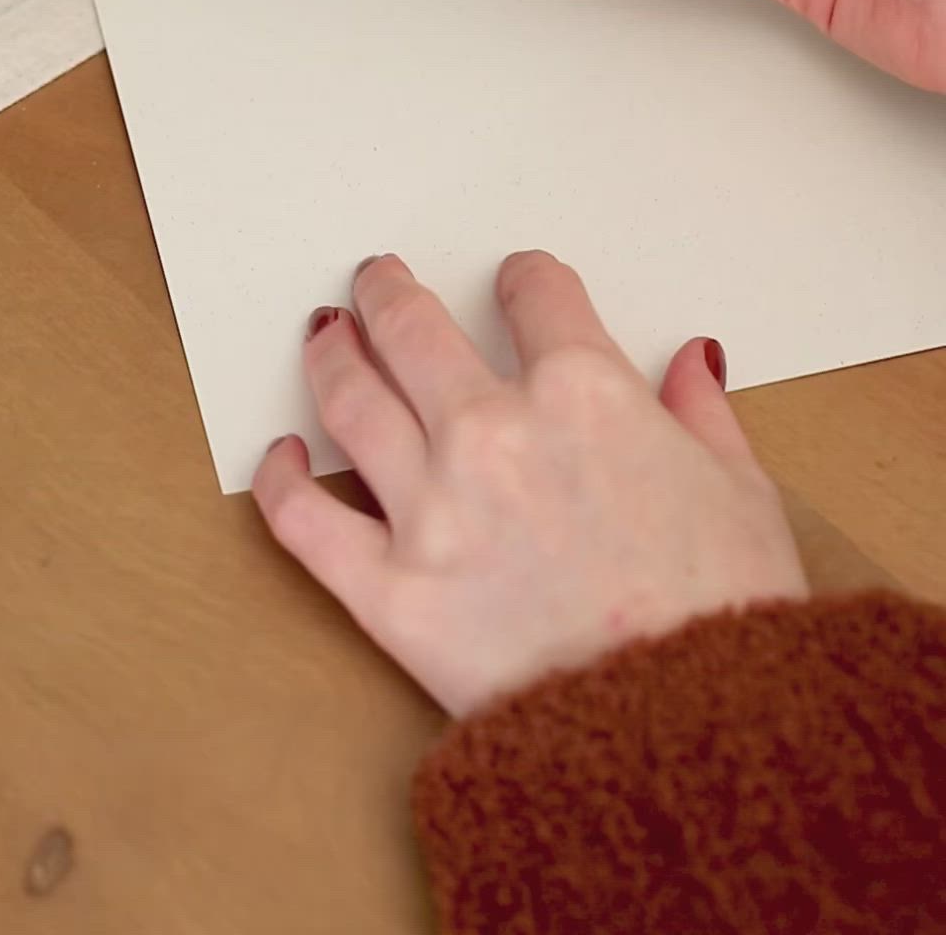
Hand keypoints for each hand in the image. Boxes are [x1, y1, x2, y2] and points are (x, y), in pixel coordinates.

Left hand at [253, 253, 805, 717]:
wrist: (691, 741)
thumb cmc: (726, 622)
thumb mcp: (744, 495)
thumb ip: (702, 414)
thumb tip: (691, 359)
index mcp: (587, 394)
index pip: (537, 297)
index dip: (525, 280)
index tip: (518, 284)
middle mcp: (495, 431)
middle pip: (414, 328)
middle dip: (391, 292)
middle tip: (379, 279)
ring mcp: (432, 509)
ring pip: (351, 400)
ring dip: (332, 352)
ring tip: (326, 332)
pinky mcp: (389, 593)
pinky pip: (305, 522)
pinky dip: (278, 481)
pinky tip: (277, 456)